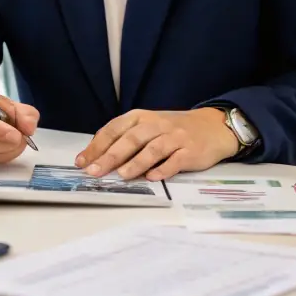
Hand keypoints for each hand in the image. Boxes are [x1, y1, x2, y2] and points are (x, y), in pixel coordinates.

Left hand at [75, 108, 239, 180]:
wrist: (213, 126)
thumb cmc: (173, 129)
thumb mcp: (149, 126)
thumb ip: (126, 139)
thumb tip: (98, 159)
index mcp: (141, 117)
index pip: (114, 129)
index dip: (96, 145)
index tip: (82, 162)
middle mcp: (156, 124)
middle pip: (131, 139)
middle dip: (111, 156)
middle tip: (95, 172)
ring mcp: (175, 137)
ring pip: (152, 149)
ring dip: (136, 162)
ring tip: (122, 176)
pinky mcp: (190, 151)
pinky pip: (175, 160)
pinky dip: (163, 169)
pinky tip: (152, 178)